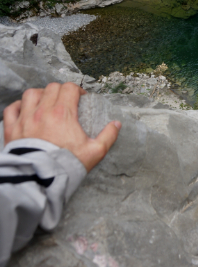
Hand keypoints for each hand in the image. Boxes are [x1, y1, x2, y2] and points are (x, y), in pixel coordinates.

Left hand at [3, 83, 120, 171]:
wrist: (39, 179)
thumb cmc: (67, 164)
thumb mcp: (95, 151)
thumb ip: (108, 136)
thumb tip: (116, 124)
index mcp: (64, 113)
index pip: (69, 88)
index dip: (77, 90)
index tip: (81, 99)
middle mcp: (43, 111)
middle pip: (51, 88)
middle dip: (61, 91)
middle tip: (66, 101)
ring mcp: (25, 119)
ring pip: (31, 94)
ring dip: (40, 95)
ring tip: (46, 103)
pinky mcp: (12, 129)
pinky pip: (11, 109)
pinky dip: (18, 106)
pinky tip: (25, 110)